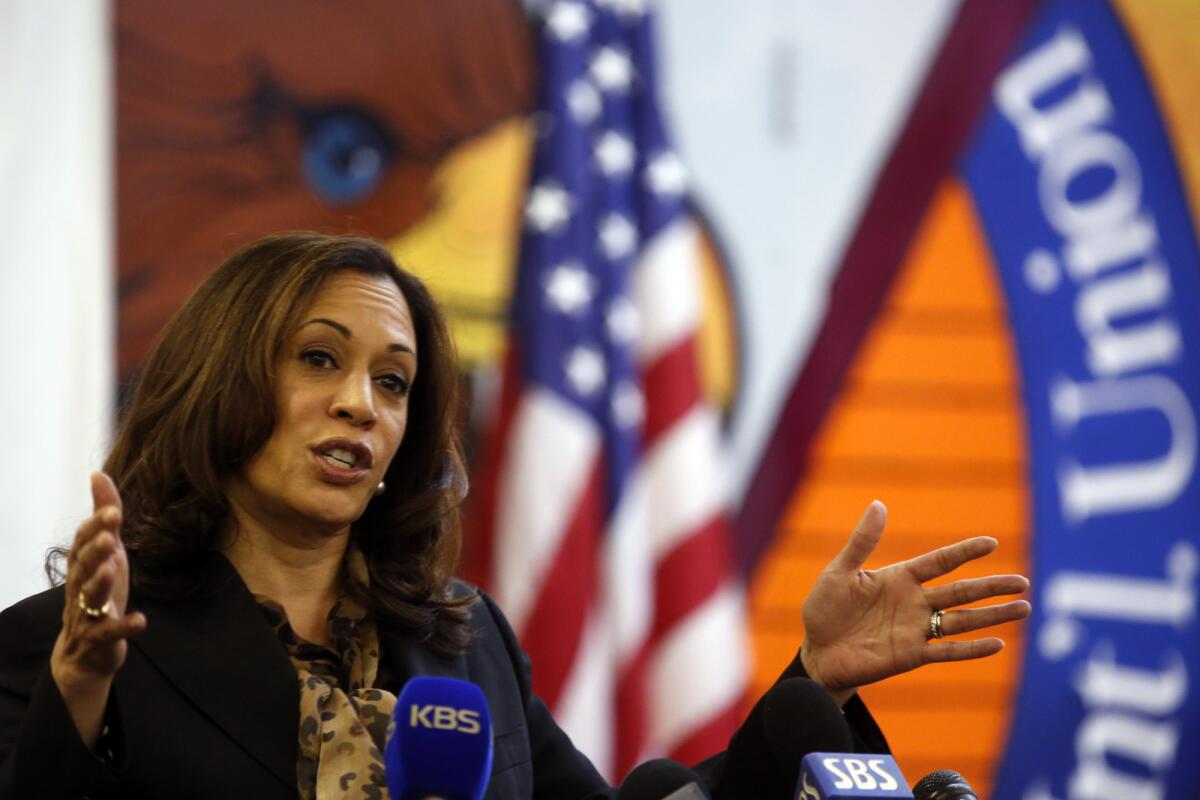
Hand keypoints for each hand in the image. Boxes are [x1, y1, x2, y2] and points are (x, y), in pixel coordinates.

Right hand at [49, 472, 146, 743]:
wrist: (86, 650)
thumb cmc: (99, 589)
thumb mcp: (107, 551)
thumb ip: (105, 516)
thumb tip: (98, 473)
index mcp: (82, 565)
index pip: (82, 543)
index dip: (95, 528)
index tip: (112, 512)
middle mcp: (79, 588)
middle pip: (82, 568)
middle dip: (94, 551)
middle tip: (109, 537)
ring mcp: (87, 614)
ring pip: (89, 598)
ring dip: (100, 583)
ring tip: (114, 568)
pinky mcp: (99, 639)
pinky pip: (109, 633)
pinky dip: (124, 626)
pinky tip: (141, 620)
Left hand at [799, 501, 1029, 705]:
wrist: (816, 651)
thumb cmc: (825, 609)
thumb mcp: (840, 572)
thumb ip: (862, 542)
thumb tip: (879, 504)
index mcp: (899, 578)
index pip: (939, 562)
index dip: (964, 552)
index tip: (991, 542)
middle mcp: (914, 602)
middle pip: (960, 591)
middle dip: (991, 586)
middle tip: (1023, 582)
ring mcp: (916, 630)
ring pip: (962, 621)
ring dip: (992, 616)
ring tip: (1023, 608)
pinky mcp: (912, 656)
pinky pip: (947, 651)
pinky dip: (971, 649)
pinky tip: (997, 643)